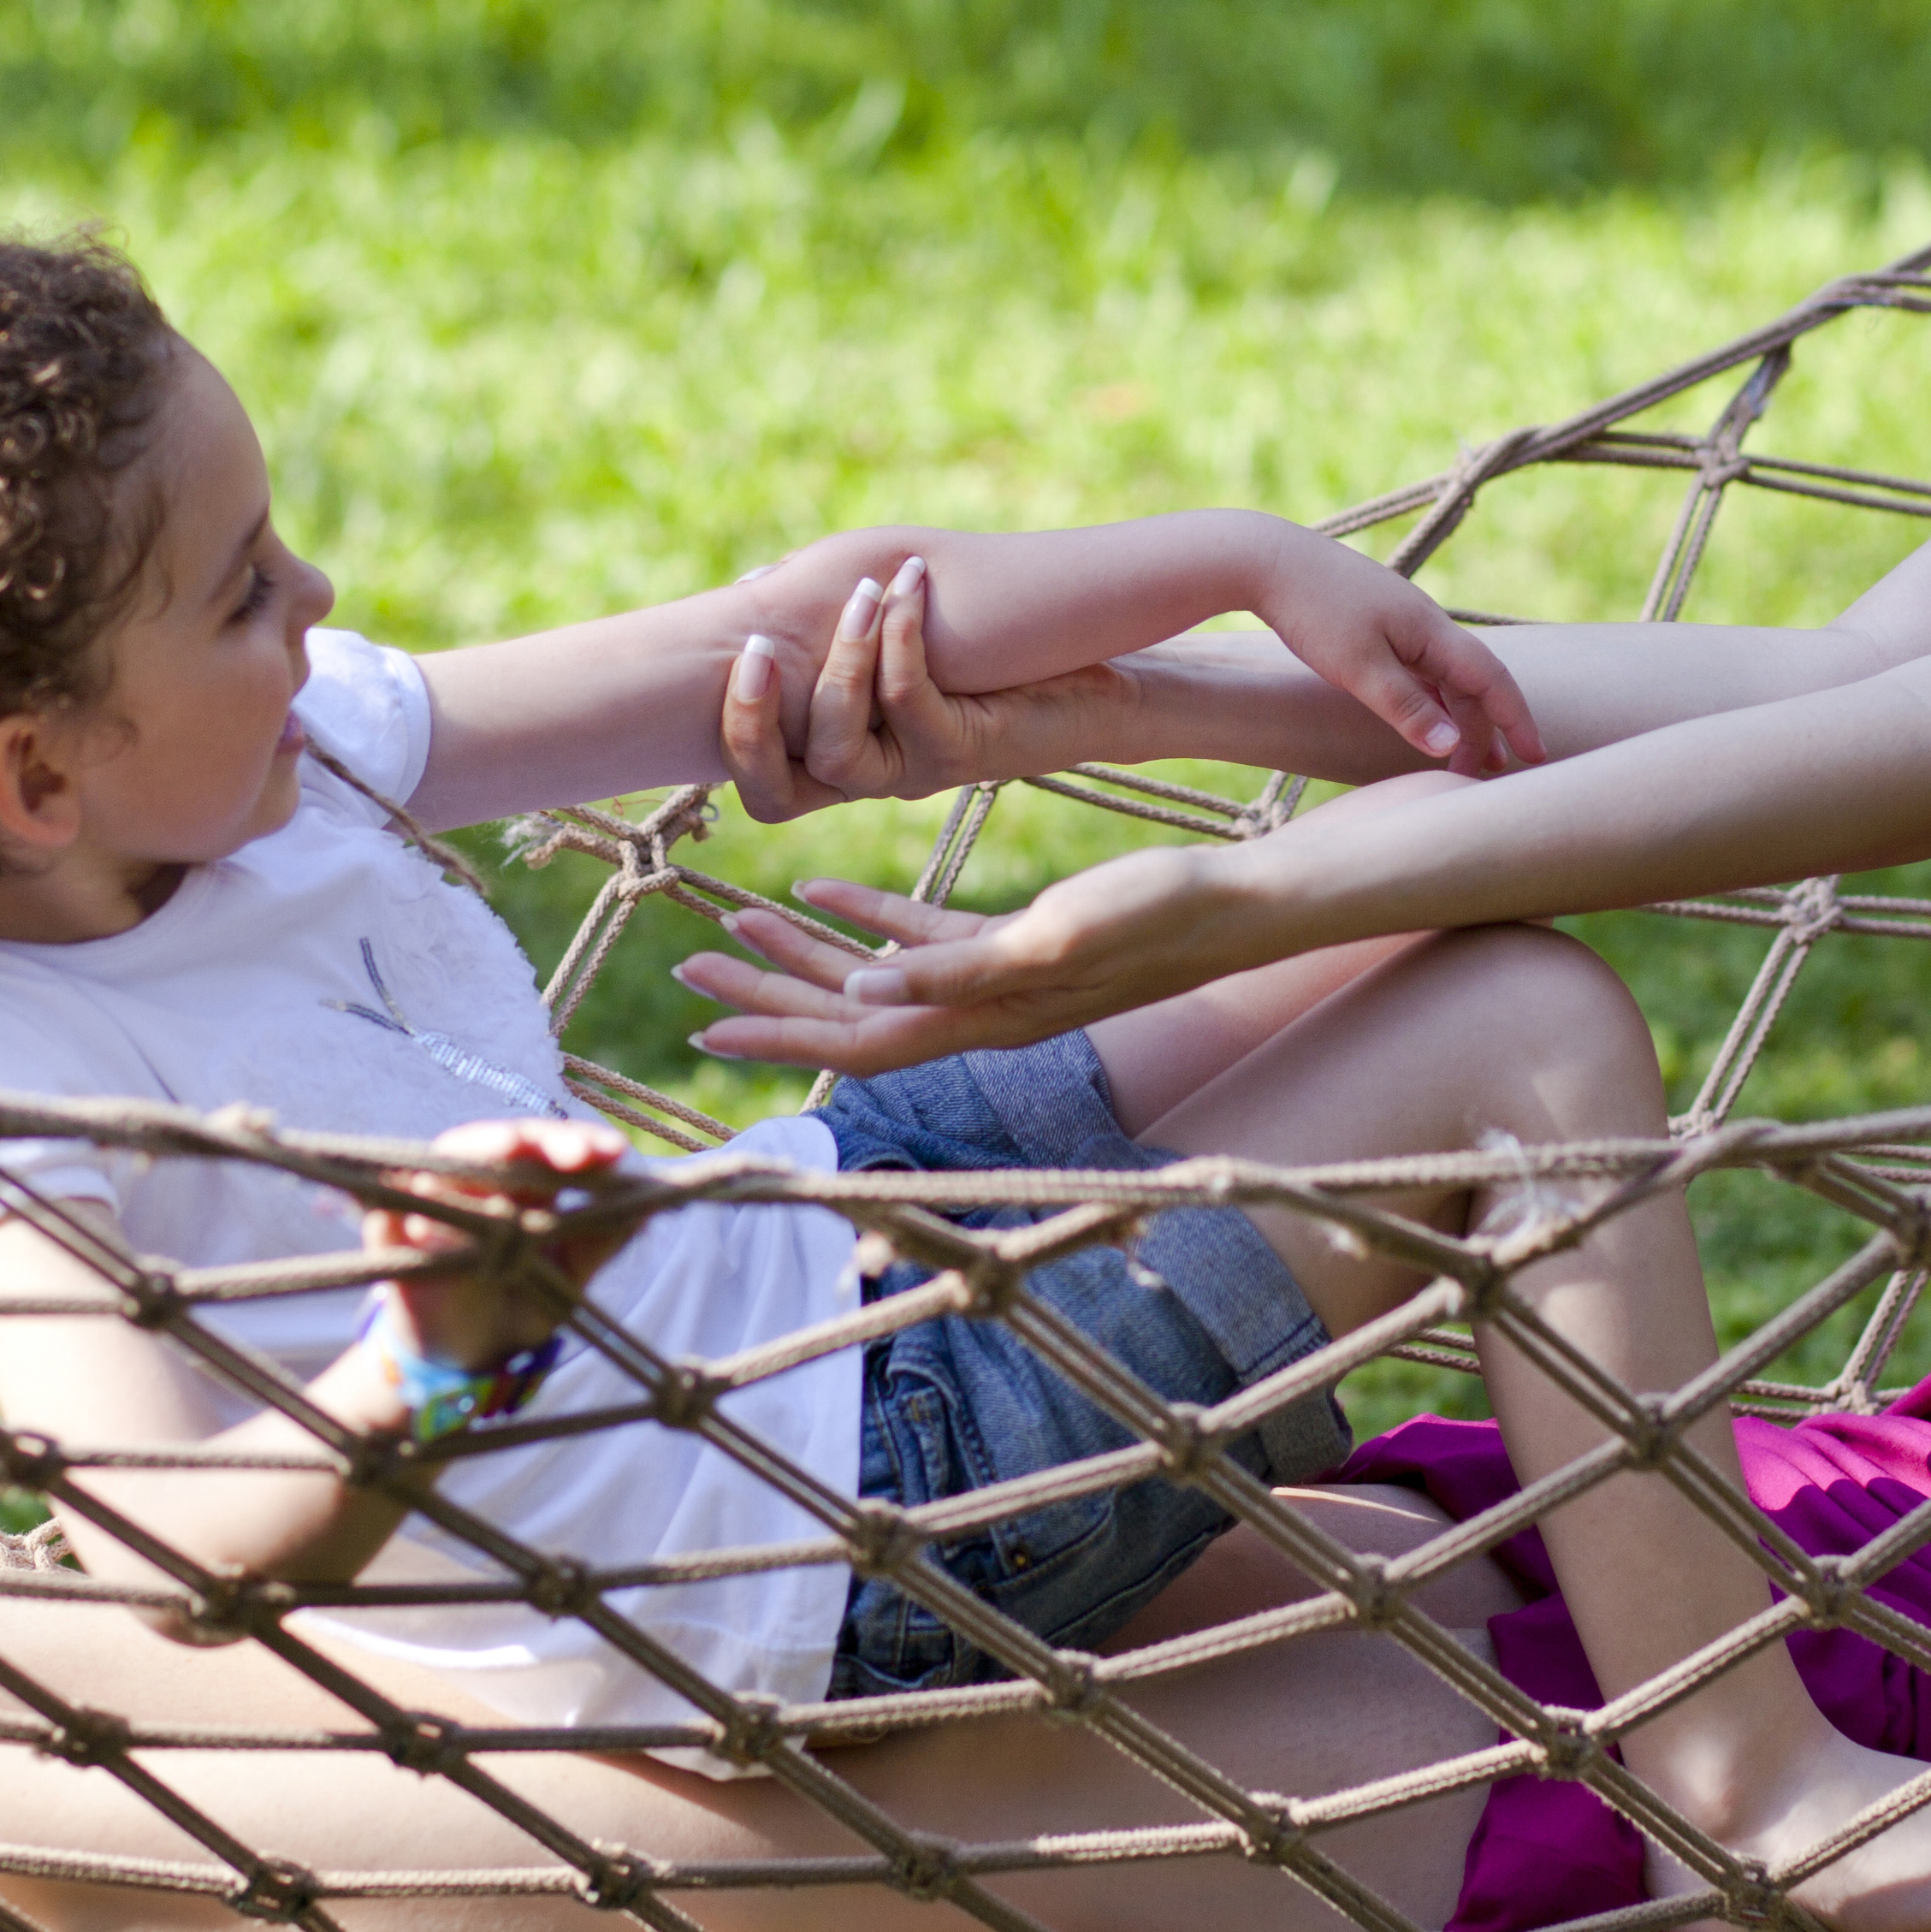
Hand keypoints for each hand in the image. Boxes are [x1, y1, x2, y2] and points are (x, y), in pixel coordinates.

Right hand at [367, 1118, 637, 1360]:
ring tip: (513, 1148)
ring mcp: (429, 1202)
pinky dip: (409, 1207)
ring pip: (449, 1161)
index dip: (583, 1146)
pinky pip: (390, 1216)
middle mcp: (475, 1180)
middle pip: (506, 1142)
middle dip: (545, 1142)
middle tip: (582, 1154)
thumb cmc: (520, 1302)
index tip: (618, 1156)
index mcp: (522, 1182)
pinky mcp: (387, 1237)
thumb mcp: (568, 1276)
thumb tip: (648, 1204)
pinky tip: (430, 1207)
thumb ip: (601, 1239)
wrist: (464, 1358)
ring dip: (482, 1154)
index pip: (551, 1148)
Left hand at [674, 850, 1273, 1073]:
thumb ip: (959, 971)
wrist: (1240, 904)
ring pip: (874, 975)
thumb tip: (860, 997)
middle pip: (847, 1014)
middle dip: (765, 996)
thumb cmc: (1158, 918)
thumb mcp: (1055, 936)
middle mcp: (978, 1011)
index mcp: (982, 1018)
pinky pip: (919, 935)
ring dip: (802, 955)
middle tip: (690, 976)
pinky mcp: (1014, 941)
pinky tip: (820, 892)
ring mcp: (995, 978)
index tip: (704, 1027)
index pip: (854, 1039)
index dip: (778, 1034)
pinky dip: (866, 916)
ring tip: (731, 929)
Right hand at [717, 558, 1126, 818]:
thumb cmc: (988, 655)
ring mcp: (914, 773)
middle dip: (750, 722)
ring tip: (861, 588)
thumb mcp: (894, 639)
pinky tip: (910, 582)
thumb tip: (752, 584)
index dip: (731, 736)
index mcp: (842, 760)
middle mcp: (871, 780)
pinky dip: (899, 637)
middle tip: (754, 645)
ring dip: (838, 661)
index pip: (759, 787)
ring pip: (836, 749)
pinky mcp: (963, 752)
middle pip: (775, 795)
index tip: (735, 649)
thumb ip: (829, 625)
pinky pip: (907, 700)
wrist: (1094, 682)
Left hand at [1244, 533, 1541, 779]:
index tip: (1536, 756)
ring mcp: (1401, 624)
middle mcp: (1425, 625)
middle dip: (1486, 729)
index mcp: (1431, 631)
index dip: (1517, 719)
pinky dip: (1431, 700)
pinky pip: (1420, 669)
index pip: (1492, 679)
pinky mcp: (1377, 626)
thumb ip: (1406, 708)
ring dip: (1458, 717)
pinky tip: (1427, 719)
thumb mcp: (1359, 668)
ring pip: (1445, 677)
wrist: (1266, 558)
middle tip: (1486, 776)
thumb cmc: (1312, 610)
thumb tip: (1451, 745)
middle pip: (1472, 682)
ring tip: (1463, 757)